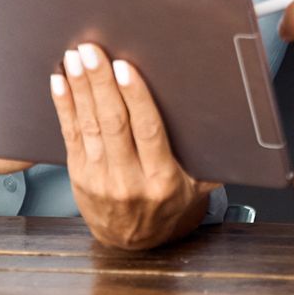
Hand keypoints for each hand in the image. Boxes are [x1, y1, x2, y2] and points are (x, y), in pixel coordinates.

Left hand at [51, 42, 217, 250]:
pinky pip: (69, 135)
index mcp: (162, 179)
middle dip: (101, 83)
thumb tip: (232, 121)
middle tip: (92, 51)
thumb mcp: (198, 188)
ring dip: (80, 88)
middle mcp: (129, 180)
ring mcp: (100, 178)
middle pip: (114, 123)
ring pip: (89, 125)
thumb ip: (211, 160)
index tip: (125, 68)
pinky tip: (60, 82)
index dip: (135, 97)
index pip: (148, 130)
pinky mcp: (78, 176)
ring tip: (75, 58)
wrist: (134, 243)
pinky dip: (64, 106)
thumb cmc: (169, 204)